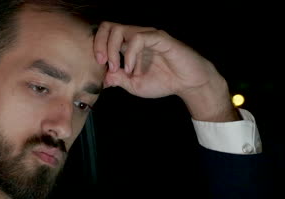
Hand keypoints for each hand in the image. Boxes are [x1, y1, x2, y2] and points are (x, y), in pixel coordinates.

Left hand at [94, 22, 239, 121]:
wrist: (187, 84)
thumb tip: (102, 78)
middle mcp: (136, 37)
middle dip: (100, 44)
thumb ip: (118, 79)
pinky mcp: (159, 38)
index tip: (98, 66)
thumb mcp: (134, 85)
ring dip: (113, 50)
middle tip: (103, 64)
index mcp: (128, 46)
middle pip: (109, 26)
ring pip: (121, 29)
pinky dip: (130, 54)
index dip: (97, 46)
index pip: (105, 34)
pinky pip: (139, 38)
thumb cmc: (163, 82)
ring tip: (117, 69)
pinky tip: (132, 69)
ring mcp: (147, 35)